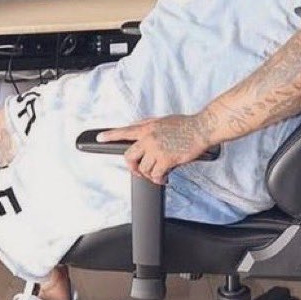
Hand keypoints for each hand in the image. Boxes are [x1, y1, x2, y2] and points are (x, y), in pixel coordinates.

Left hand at [96, 115, 211, 184]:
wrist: (200, 128)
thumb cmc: (185, 125)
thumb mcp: (162, 120)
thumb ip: (148, 125)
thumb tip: (137, 127)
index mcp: (147, 127)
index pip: (124, 131)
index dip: (109, 135)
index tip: (99, 138)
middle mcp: (148, 138)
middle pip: (128, 156)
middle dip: (132, 167)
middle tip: (138, 171)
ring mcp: (156, 149)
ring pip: (143, 169)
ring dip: (149, 174)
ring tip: (157, 174)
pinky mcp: (166, 159)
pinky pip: (155, 175)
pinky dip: (158, 179)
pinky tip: (163, 177)